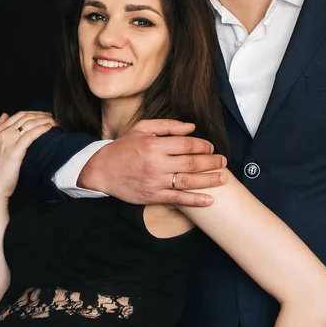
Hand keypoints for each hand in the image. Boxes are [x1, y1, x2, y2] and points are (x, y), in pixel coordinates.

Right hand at [0, 111, 57, 201]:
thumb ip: (0, 130)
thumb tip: (4, 115)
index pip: (19, 115)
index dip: (34, 112)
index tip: (44, 114)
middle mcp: (3, 134)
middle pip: (25, 117)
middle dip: (41, 115)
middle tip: (52, 117)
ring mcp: (8, 141)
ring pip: (29, 123)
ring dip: (44, 120)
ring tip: (54, 121)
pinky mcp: (15, 151)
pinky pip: (30, 135)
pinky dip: (41, 128)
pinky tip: (49, 127)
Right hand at [78, 119, 226, 205]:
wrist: (101, 170)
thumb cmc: (123, 147)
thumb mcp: (142, 129)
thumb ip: (168, 126)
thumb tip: (191, 127)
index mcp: (155, 145)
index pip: (187, 144)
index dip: (204, 146)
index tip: (211, 147)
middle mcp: (157, 163)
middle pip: (192, 163)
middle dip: (211, 162)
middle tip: (223, 161)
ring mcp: (155, 181)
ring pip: (188, 181)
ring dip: (209, 180)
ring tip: (223, 178)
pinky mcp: (153, 196)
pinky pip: (178, 199)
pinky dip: (195, 200)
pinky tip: (209, 200)